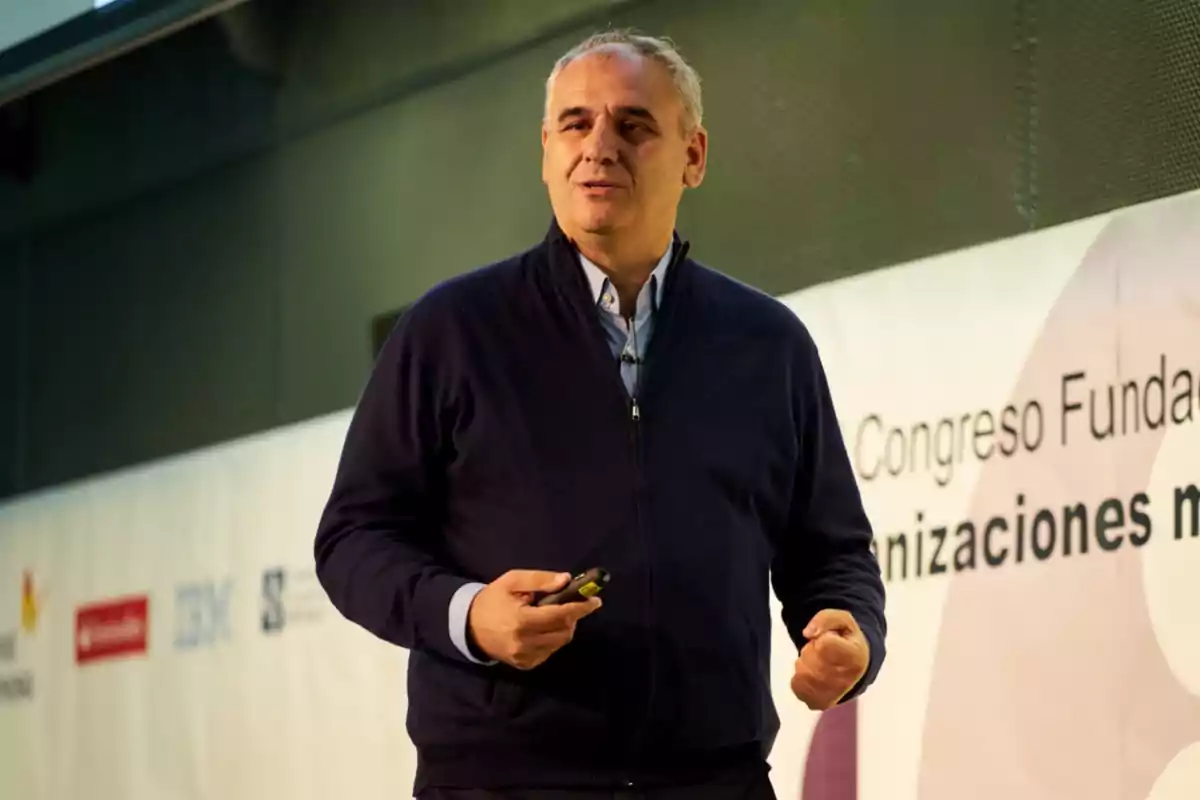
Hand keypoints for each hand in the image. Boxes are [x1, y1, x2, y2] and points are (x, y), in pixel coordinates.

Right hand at [467, 570, 601, 669]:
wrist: (469, 626)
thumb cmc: (493, 599)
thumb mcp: (512, 581)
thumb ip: (540, 580)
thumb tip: (566, 580)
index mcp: (521, 620)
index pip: (560, 615)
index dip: (580, 608)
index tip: (595, 601)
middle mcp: (524, 642)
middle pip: (564, 632)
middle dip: (573, 617)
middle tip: (571, 605)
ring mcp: (525, 657)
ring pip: (559, 643)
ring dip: (564, 628)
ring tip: (554, 616)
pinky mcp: (525, 665)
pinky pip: (549, 652)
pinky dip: (553, 639)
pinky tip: (542, 629)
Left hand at [791, 609, 868, 710]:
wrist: (857, 666)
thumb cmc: (847, 640)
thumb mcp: (843, 620)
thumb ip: (825, 619)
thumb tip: (807, 633)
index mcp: (854, 657)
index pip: (824, 645)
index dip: (823, 638)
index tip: (832, 640)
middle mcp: (846, 680)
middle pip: (810, 659)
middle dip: (811, 650)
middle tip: (823, 651)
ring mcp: (832, 695)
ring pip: (801, 673)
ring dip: (805, 663)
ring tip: (819, 662)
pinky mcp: (820, 703)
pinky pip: (796, 686)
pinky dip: (799, 676)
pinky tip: (813, 673)